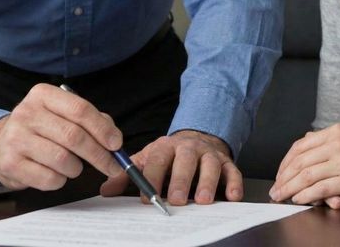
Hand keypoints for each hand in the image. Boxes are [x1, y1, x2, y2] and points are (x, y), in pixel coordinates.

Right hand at [0, 83, 122, 189]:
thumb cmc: (40, 128)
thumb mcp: (61, 113)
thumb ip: (90, 120)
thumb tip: (114, 139)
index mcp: (43, 94)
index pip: (80, 109)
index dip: (102, 128)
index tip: (116, 144)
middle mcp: (27, 113)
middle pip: (74, 136)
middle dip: (99, 154)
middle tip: (112, 166)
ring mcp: (16, 138)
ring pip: (62, 159)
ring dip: (77, 168)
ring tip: (74, 166)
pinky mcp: (10, 164)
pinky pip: (48, 178)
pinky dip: (60, 180)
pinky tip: (56, 173)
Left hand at [100, 130, 242, 204]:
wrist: (197, 140)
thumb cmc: (170, 156)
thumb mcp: (149, 159)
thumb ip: (130, 174)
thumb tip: (106, 190)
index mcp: (167, 146)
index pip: (158, 158)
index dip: (152, 176)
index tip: (146, 196)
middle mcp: (189, 148)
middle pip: (186, 160)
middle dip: (181, 180)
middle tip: (176, 199)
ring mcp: (209, 154)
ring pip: (210, 165)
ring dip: (207, 182)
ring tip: (202, 200)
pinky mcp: (227, 162)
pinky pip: (232, 171)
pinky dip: (234, 183)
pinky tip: (232, 196)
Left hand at [269, 124, 339, 204]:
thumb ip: (331, 142)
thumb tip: (306, 146)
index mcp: (336, 131)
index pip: (301, 145)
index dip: (286, 162)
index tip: (280, 174)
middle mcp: (338, 141)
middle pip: (300, 160)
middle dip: (284, 177)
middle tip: (274, 190)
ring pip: (307, 174)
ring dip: (290, 187)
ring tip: (281, 196)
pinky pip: (322, 187)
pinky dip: (307, 194)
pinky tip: (299, 199)